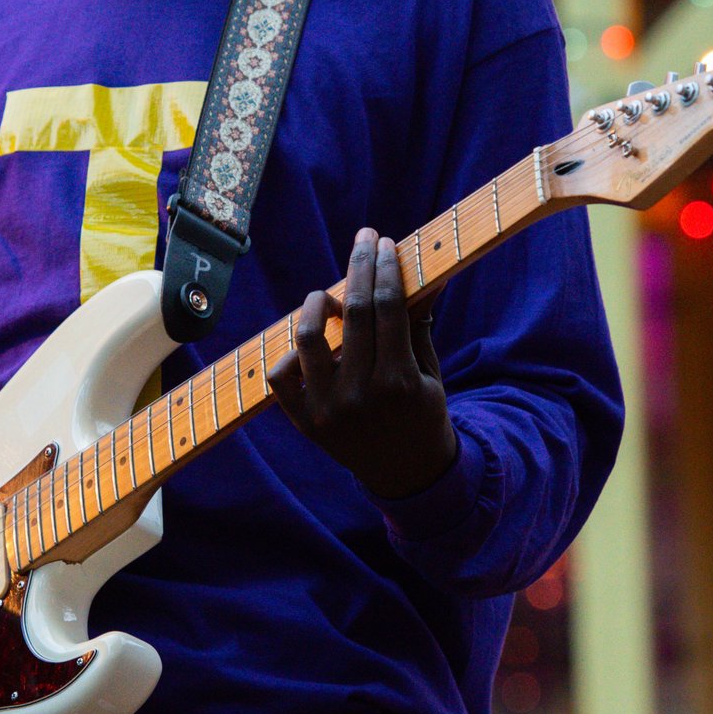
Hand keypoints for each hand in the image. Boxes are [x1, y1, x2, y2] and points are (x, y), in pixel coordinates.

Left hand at [268, 228, 459, 501]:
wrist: (406, 473)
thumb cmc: (422, 413)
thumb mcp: (431, 372)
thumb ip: (419, 324)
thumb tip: (427, 273)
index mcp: (400, 381)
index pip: (387, 307)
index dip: (384, 268)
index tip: (383, 243)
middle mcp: (362, 395)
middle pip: (355, 312)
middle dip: (359, 266)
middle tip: (362, 240)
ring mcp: (328, 410)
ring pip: (309, 338)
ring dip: (317, 304)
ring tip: (329, 294)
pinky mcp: (305, 423)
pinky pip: (282, 376)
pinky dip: (290, 353)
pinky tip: (309, 338)